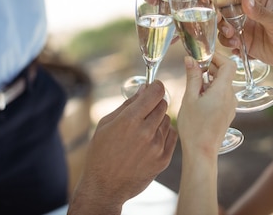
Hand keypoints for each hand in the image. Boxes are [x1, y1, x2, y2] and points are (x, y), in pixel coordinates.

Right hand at [68, 81, 176, 214]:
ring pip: (167, 120)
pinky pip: (172, 135)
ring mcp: (157, 147)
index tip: (154, 86)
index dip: (156, 86)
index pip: (155, 93)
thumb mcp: (106, 124)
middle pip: (163, 104)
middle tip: (145, 109)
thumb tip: (143, 89)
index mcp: (129, 120)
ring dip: (158, 119)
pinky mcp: (163, 159)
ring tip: (144, 129)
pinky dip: (164, 133)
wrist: (105, 187)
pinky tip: (151, 139)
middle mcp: (146, 132)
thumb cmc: (101, 153)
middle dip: (155, 103)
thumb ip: (127, 105)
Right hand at [175, 54, 236, 214]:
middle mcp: (231, 97)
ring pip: (223, 85)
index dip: (217, 57)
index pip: (228, 64)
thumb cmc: (194, 127)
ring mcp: (231, 106)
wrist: (201, 152)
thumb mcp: (189, 98)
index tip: (202, 57)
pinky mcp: (228, 113)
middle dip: (210, 69)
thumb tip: (190, 59)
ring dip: (210, 81)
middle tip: (193, 71)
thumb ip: (192, 77)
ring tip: (193, 88)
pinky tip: (199, 99)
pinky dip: (212, 91)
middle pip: (225, 74)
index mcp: (223, 91)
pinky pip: (222, 95)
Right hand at [217, 0, 272, 72]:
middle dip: (222, 20)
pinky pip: (231, 42)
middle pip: (225, 10)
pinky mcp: (248, 42)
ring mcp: (248, 26)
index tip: (216, 9)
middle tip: (228, 31)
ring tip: (235, 43)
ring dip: (225, 35)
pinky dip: (231, 47)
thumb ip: (261, 13)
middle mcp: (251, 9)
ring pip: (226, 27)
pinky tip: (240, 51)